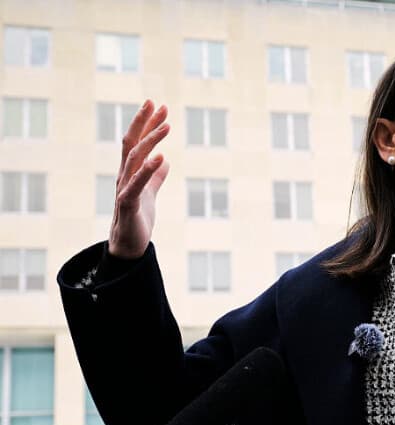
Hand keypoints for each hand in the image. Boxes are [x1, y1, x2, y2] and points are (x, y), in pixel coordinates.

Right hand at [109, 99, 170, 258]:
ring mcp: (125, 188)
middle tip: (157, 104)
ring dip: (151, 141)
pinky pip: (137, 184)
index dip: (146, 123)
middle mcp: (124, 176)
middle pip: (132, 143)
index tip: (157, 105)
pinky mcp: (129, 204)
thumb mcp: (150, 194)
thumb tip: (164, 161)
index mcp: (130, 172)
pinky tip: (161, 157)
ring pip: (135, 159)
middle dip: (144, 123)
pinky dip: (148, 170)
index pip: (136, 142)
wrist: (128, 246)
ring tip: (167, 126)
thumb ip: (155, 177)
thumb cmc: (137, 219)